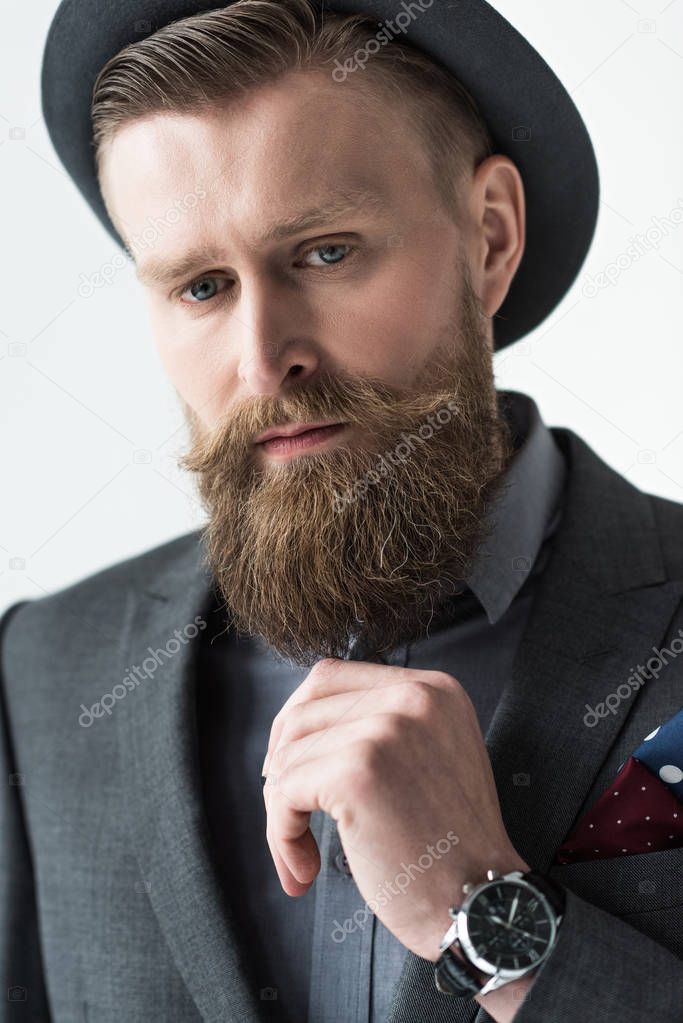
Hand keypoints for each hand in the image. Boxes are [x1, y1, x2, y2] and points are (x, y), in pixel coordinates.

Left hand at [261, 657, 528, 960]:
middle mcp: (413, 697)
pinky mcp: (357, 770)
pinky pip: (284, 792)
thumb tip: (295, 727)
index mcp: (433, 689)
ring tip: (302, 856)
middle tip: (289, 816)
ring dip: (281, 810)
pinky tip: (304, 868)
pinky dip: (281, 834)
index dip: (297, 721)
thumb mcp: (431, 756)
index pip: (331, 678)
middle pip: (303, 712)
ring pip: (288, 755)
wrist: (482, 904)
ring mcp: (386, 731)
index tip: (291, 767)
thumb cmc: (449, 848)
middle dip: (281, 767)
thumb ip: (381, 728)